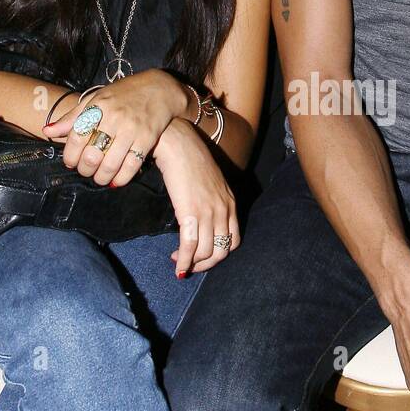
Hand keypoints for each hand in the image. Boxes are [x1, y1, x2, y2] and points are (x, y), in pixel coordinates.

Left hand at [42, 69, 186, 186]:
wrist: (159, 89)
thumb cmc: (123, 95)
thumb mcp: (96, 99)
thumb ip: (73, 117)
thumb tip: (47, 131)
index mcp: (98, 106)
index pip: (77, 136)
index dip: (70, 155)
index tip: (70, 162)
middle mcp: (114, 117)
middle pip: (92, 154)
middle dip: (85, 169)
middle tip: (85, 171)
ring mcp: (132, 128)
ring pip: (111, 163)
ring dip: (102, 176)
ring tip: (99, 178)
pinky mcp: (147, 138)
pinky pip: (132, 164)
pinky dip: (122, 177)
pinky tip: (116, 180)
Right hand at [152, 117, 239, 276]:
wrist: (178, 144)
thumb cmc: (189, 160)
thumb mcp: (209, 184)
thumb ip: (210, 203)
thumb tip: (197, 221)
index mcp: (230, 203)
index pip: (233, 240)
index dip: (219, 254)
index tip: (203, 257)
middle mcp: (224, 210)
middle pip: (221, 251)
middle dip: (205, 264)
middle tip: (190, 265)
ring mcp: (209, 212)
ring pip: (206, 252)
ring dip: (192, 263)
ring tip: (178, 261)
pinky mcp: (191, 213)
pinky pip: (189, 246)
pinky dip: (183, 260)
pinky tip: (176, 264)